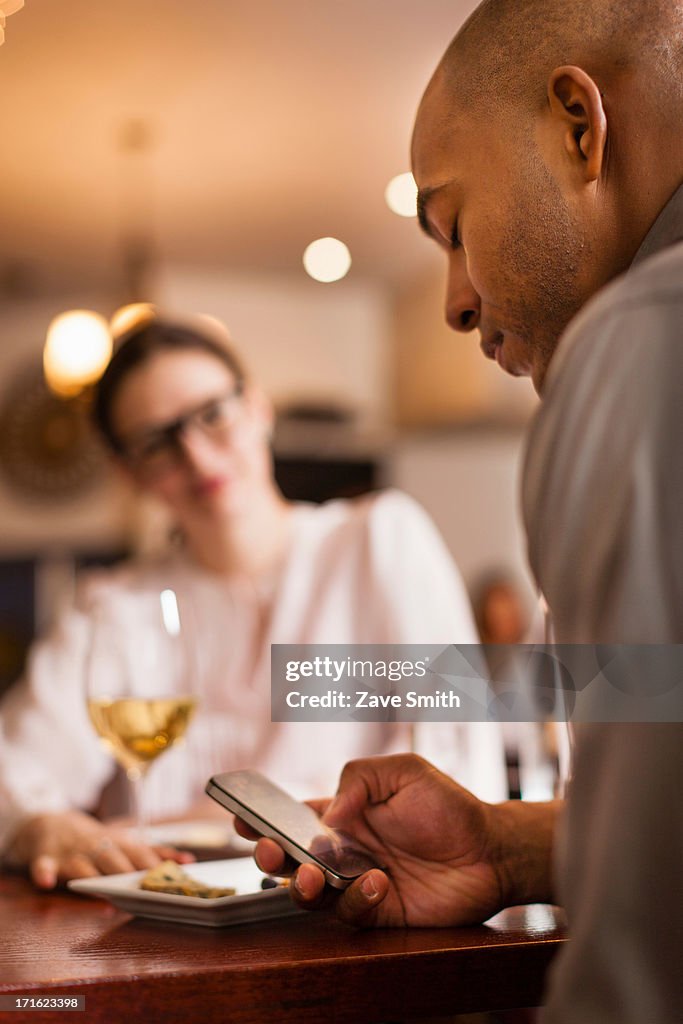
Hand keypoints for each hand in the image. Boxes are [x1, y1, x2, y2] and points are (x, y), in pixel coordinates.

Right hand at [4, 810, 194, 889]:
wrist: (49, 823)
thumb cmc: (94, 840)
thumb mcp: (123, 842)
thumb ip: (153, 852)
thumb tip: (188, 861)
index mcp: (116, 843)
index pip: (138, 853)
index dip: (154, 865)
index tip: (172, 876)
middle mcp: (95, 846)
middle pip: (113, 859)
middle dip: (128, 874)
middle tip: (143, 889)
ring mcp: (70, 852)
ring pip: (83, 864)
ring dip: (94, 877)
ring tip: (105, 893)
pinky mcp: (45, 857)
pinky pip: (43, 865)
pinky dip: (45, 872)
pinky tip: (47, 882)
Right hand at [242, 755, 558, 927]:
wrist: (490, 851)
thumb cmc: (448, 806)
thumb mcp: (403, 772)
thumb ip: (358, 780)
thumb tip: (327, 814)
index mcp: (344, 815)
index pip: (293, 817)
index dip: (264, 818)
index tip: (241, 816)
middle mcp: (344, 851)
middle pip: (290, 858)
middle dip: (269, 855)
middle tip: (267, 851)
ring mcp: (358, 883)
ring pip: (311, 893)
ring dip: (302, 885)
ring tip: (312, 875)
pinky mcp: (378, 912)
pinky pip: (350, 913)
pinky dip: (357, 900)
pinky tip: (379, 882)